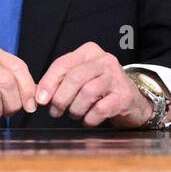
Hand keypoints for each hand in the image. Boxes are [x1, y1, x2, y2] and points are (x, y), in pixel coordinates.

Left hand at [35, 42, 152, 127]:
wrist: (132, 102)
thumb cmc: (100, 90)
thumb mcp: (80, 79)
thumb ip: (60, 82)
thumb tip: (38, 96)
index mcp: (89, 52)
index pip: (63, 64)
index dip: (48, 83)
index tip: (40, 100)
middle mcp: (104, 60)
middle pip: (74, 78)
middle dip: (60, 98)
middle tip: (55, 111)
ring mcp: (116, 77)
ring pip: (87, 93)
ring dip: (75, 109)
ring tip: (75, 114)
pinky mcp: (124, 96)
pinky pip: (100, 109)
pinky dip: (89, 118)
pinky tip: (88, 119)